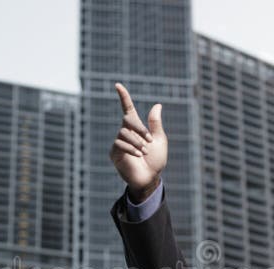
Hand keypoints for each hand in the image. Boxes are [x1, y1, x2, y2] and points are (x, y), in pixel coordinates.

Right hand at [109, 83, 166, 200]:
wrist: (150, 178)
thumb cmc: (156, 160)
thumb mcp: (159, 140)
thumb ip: (156, 124)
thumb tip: (157, 105)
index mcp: (136, 128)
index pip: (128, 109)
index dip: (123, 97)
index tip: (117, 85)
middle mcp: (126, 133)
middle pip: (127, 120)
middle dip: (140, 128)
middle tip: (149, 141)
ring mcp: (119, 143)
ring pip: (124, 132)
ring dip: (137, 142)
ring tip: (144, 152)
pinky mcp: (114, 153)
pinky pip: (119, 143)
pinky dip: (130, 148)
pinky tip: (137, 155)